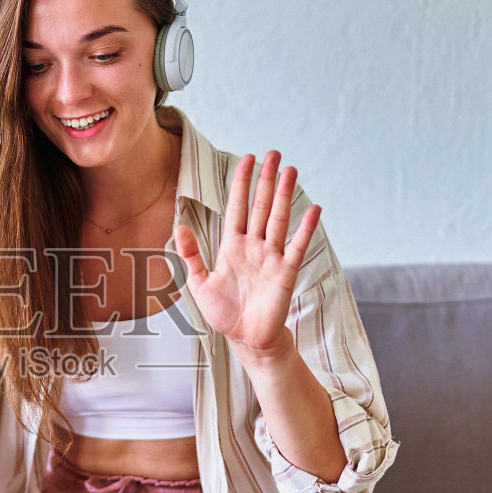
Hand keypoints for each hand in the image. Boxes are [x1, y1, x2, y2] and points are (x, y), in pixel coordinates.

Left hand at [172, 151, 319, 362]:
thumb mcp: (199, 284)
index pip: (237, 206)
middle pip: (260, 206)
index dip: (241, 183)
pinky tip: (313, 208)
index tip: (247, 159)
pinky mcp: (286, 272)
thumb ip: (190, 256)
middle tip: (274, 153)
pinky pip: (297, 245)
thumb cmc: (224, 313)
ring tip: (290, 170)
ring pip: (278, 218)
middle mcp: (254, 246)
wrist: (245, 339)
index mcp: (232, 246)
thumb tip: (178, 227)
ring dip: (285, 194)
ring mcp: (272, 257)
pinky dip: (305, 228)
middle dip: (266, 180)